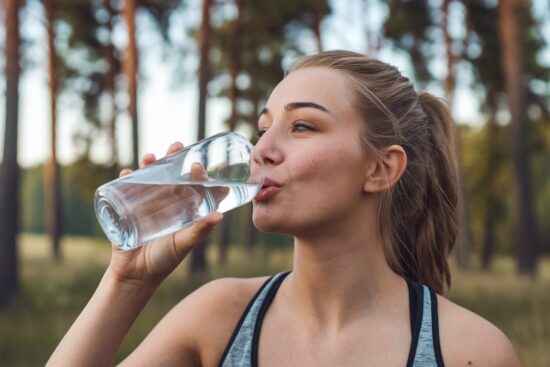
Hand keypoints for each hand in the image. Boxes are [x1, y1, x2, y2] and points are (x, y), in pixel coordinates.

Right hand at [107, 142, 223, 287]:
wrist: (136, 275)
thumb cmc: (165, 260)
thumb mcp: (184, 243)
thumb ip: (200, 231)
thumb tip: (220, 215)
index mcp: (183, 208)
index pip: (192, 185)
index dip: (196, 173)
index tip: (198, 165)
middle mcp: (166, 202)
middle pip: (170, 174)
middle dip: (173, 158)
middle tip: (177, 145)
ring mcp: (146, 203)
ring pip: (148, 177)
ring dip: (149, 164)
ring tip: (151, 156)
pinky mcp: (127, 208)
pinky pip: (125, 189)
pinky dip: (125, 178)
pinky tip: (127, 172)